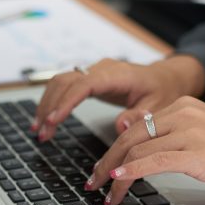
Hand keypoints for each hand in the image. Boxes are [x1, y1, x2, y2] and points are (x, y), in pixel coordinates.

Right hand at [32, 55, 204, 140]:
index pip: (84, 84)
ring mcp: (93, 71)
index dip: (66, 102)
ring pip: (60, 82)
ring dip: (46, 105)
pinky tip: (46, 120)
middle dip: (50, 108)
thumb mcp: (158, 106)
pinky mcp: (89, 78)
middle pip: (65, 81)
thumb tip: (120, 125)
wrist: (165, 77)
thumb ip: (139, 116)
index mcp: (117, 74)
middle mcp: (101, 69)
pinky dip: (52, 102)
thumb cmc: (162, 91)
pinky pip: (64, 86)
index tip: (53, 121)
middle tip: (42, 134)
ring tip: (39, 131)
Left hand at [84, 96, 204, 204]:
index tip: (103, 169)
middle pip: (129, 136)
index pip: (137, 126)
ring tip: (104, 193)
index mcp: (185, 106)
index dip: (113, 149)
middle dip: (105, 162)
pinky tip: (118, 183)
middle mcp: (184, 113)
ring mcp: (190, 132)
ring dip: (114, 175)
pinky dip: (130, 173)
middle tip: (93, 182)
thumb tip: (147, 149)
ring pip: (136, 150)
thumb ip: (178, 137)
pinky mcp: (198, 154)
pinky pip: (153, 162)